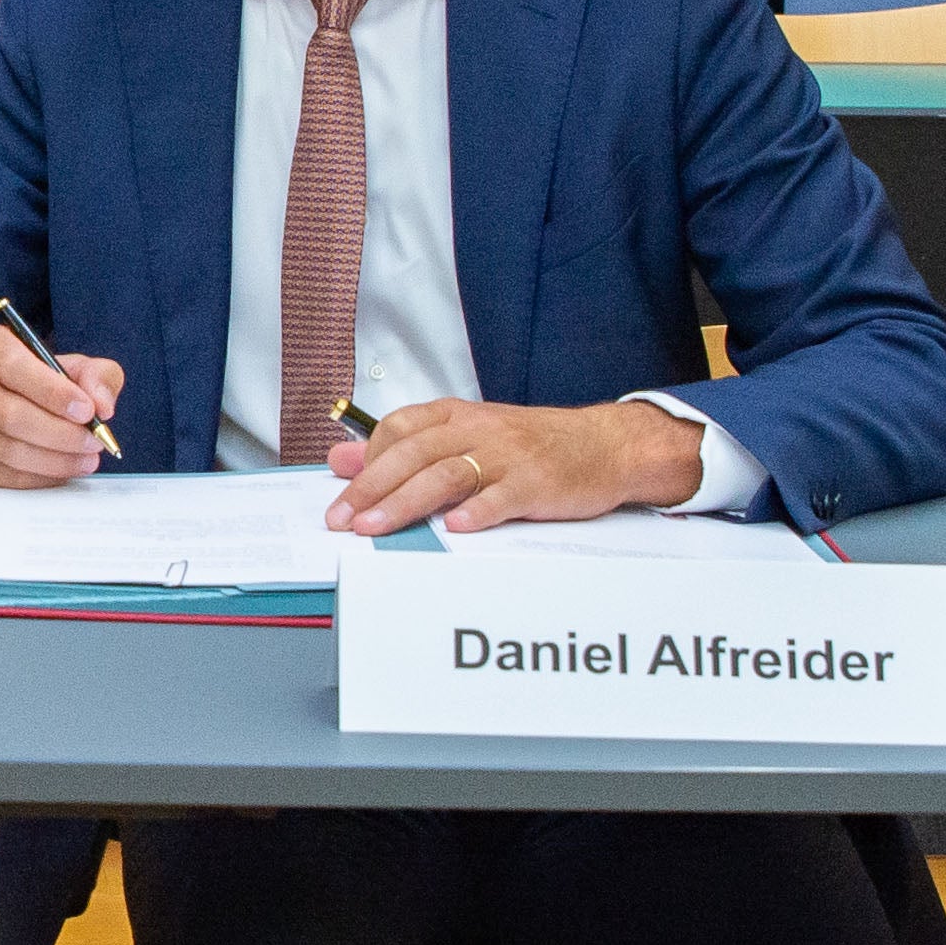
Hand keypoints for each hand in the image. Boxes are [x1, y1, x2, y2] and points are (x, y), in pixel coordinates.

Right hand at [0, 320, 124, 488]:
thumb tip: (102, 405)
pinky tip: (59, 472)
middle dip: (60, 434)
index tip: (87, 411)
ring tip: (84, 460)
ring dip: (53, 461)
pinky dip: (35, 478)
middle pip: (10, 414)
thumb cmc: (31, 382)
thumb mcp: (67, 366)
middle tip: (93, 443)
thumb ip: (95, 376)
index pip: (14, 366)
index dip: (53, 392)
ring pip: (5, 449)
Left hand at [330, 395, 703, 534]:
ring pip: (448, 474)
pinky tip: (453, 528)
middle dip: (372, 487)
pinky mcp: (537, 482)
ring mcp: (509, 456)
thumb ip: (404, 448)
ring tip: (377, 527)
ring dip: (407, 502)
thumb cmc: (531, 445)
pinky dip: (477, 512)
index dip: (366, 462)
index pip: (399, 429)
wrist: (605, 444)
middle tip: (342, 519)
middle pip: (415, 454)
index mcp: (457, 416)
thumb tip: (342, 460)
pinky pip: (503, 496)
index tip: (341, 497)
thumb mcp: (466, 436)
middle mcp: (479, 430)